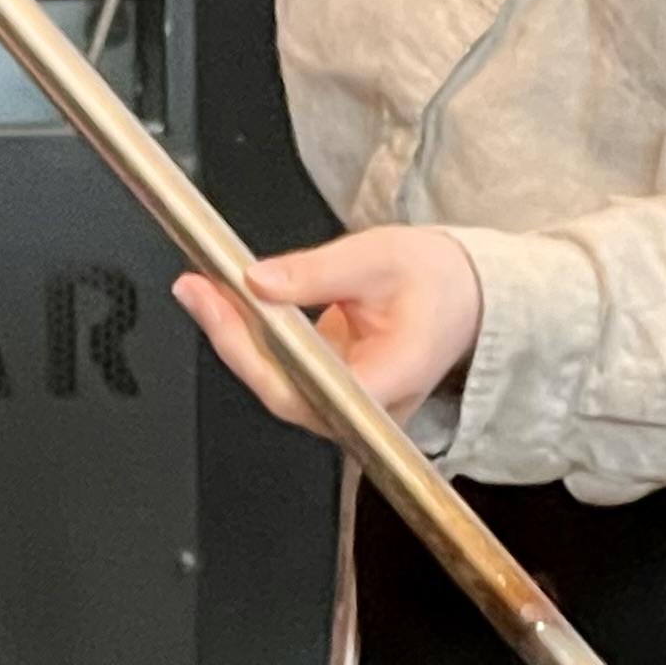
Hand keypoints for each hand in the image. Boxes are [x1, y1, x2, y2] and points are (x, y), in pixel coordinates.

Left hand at [174, 228, 484, 434]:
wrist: (469, 297)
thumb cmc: (440, 281)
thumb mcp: (381, 257)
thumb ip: (318, 272)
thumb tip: (258, 282)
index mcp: (394, 377)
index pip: (311, 383)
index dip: (255, 351)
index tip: (222, 304)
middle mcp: (371, 407)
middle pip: (284, 392)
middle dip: (232, 339)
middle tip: (196, 289)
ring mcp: (351, 407)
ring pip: (279, 387)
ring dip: (235, 339)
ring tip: (203, 291)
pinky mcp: (335, 394)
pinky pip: (284, 374)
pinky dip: (253, 339)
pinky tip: (228, 305)